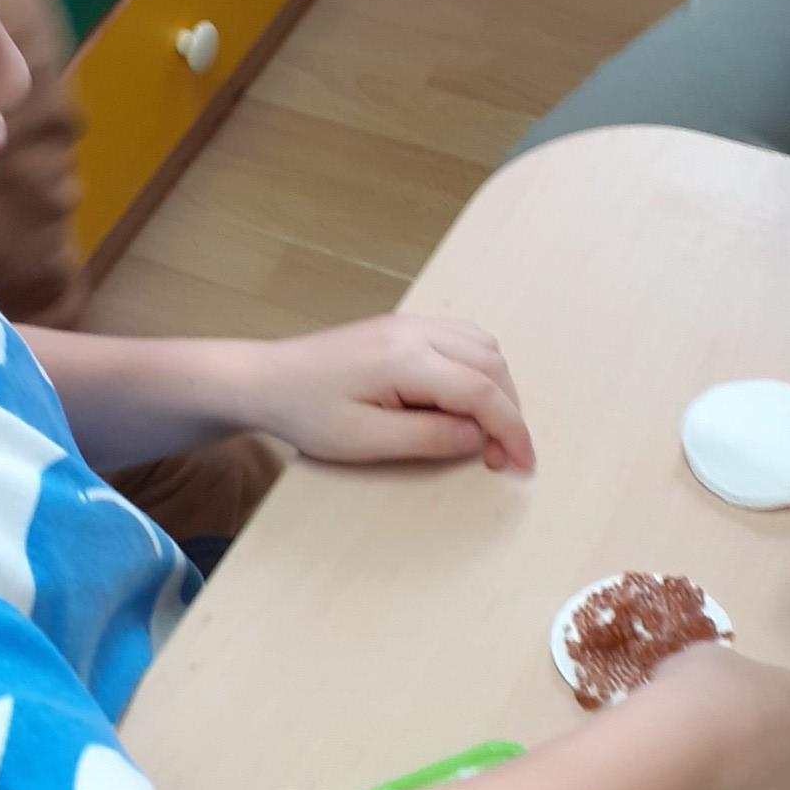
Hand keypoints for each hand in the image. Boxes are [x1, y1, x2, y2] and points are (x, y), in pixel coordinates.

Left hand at [247, 316, 535, 471]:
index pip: (482, 391)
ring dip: (497, 388)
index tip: (524, 465)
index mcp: (406, 358)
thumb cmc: (306, 412)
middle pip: (491, 363)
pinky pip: (461, 340)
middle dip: (509, 412)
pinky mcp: (402, 328)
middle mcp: (415, 331)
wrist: (265, 379)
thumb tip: (481, 437)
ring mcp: (409, 324)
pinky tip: (466, 402)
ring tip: (486, 432)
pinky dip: (479, 370)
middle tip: (503, 457)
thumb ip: (429, 437)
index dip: (512, 430)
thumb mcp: (366, 440)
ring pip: (482, 346)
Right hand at [641, 643, 789, 789]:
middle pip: (779, 766)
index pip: (787, 714)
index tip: (715, 716)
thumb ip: (729, 678)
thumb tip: (714, 693)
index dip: (746, 716)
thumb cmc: (694, 695)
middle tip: (700, 753)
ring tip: (685, 784)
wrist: (675, 752)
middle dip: (745, 762)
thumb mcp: (709, 660)